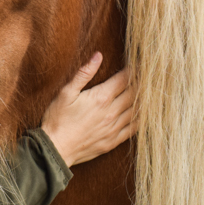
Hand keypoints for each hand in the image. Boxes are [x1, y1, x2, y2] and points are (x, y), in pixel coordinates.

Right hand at [40, 53, 136, 167]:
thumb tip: (98, 56)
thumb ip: (84, 74)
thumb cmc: (57, 119)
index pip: (124, 79)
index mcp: (101, 98)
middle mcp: (111, 112)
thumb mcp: (66, 92)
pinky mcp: (113, 141)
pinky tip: (143, 114)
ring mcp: (114, 128)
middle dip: (140, 83)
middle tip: (145, 76)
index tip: (137, 64)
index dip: (132, 70)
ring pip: (137, 111)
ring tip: (147, 92)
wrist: (55, 148)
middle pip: (134, 94)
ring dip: (143, 100)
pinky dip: (141, 119)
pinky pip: (133, 129)